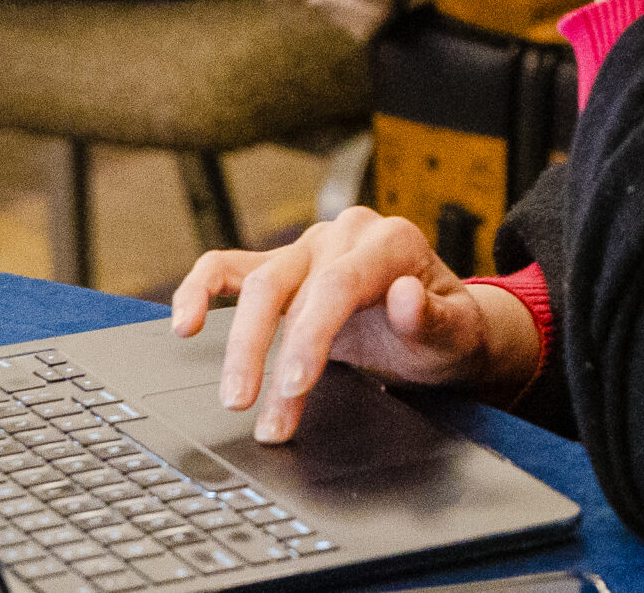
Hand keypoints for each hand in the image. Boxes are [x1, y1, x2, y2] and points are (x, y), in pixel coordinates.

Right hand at [170, 207, 541, 443]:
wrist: (443, 326)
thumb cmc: (450, 330)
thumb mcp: (459, 333)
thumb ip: (434, 317)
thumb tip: (406, 295)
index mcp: (390, 241)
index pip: (336, 284)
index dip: (310, 336)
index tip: (293, 386)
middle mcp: (344, 234)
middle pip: (287, 284)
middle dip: (263, 350)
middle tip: (251, 408)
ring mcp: (309, 247)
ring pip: (256, 284)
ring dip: (238, 346)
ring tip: (234, 399)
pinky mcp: (284, 267)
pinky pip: (230, 268)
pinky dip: (200, 290)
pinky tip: (183, 323)